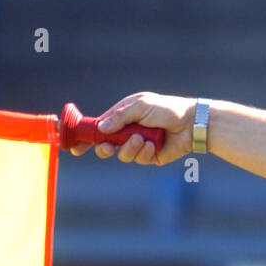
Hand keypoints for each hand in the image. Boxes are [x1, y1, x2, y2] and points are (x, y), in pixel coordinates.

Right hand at [68, 92, 194, 165]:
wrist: (191, 123)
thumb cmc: (166, 109)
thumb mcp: (140, 106)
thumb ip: (119, 116)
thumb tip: (100, 128)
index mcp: (121, 117)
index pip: (98, 128)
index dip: (86, 137)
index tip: (75, 146)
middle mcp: (127, 132)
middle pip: (105, 145)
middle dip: (104, 148)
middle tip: (108, 147)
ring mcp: (137, 145)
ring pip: (122, 155)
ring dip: (130, 148)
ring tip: (142, 139)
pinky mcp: (149, 156)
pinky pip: (138, 159)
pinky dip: (144, 152)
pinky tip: (154, 145)